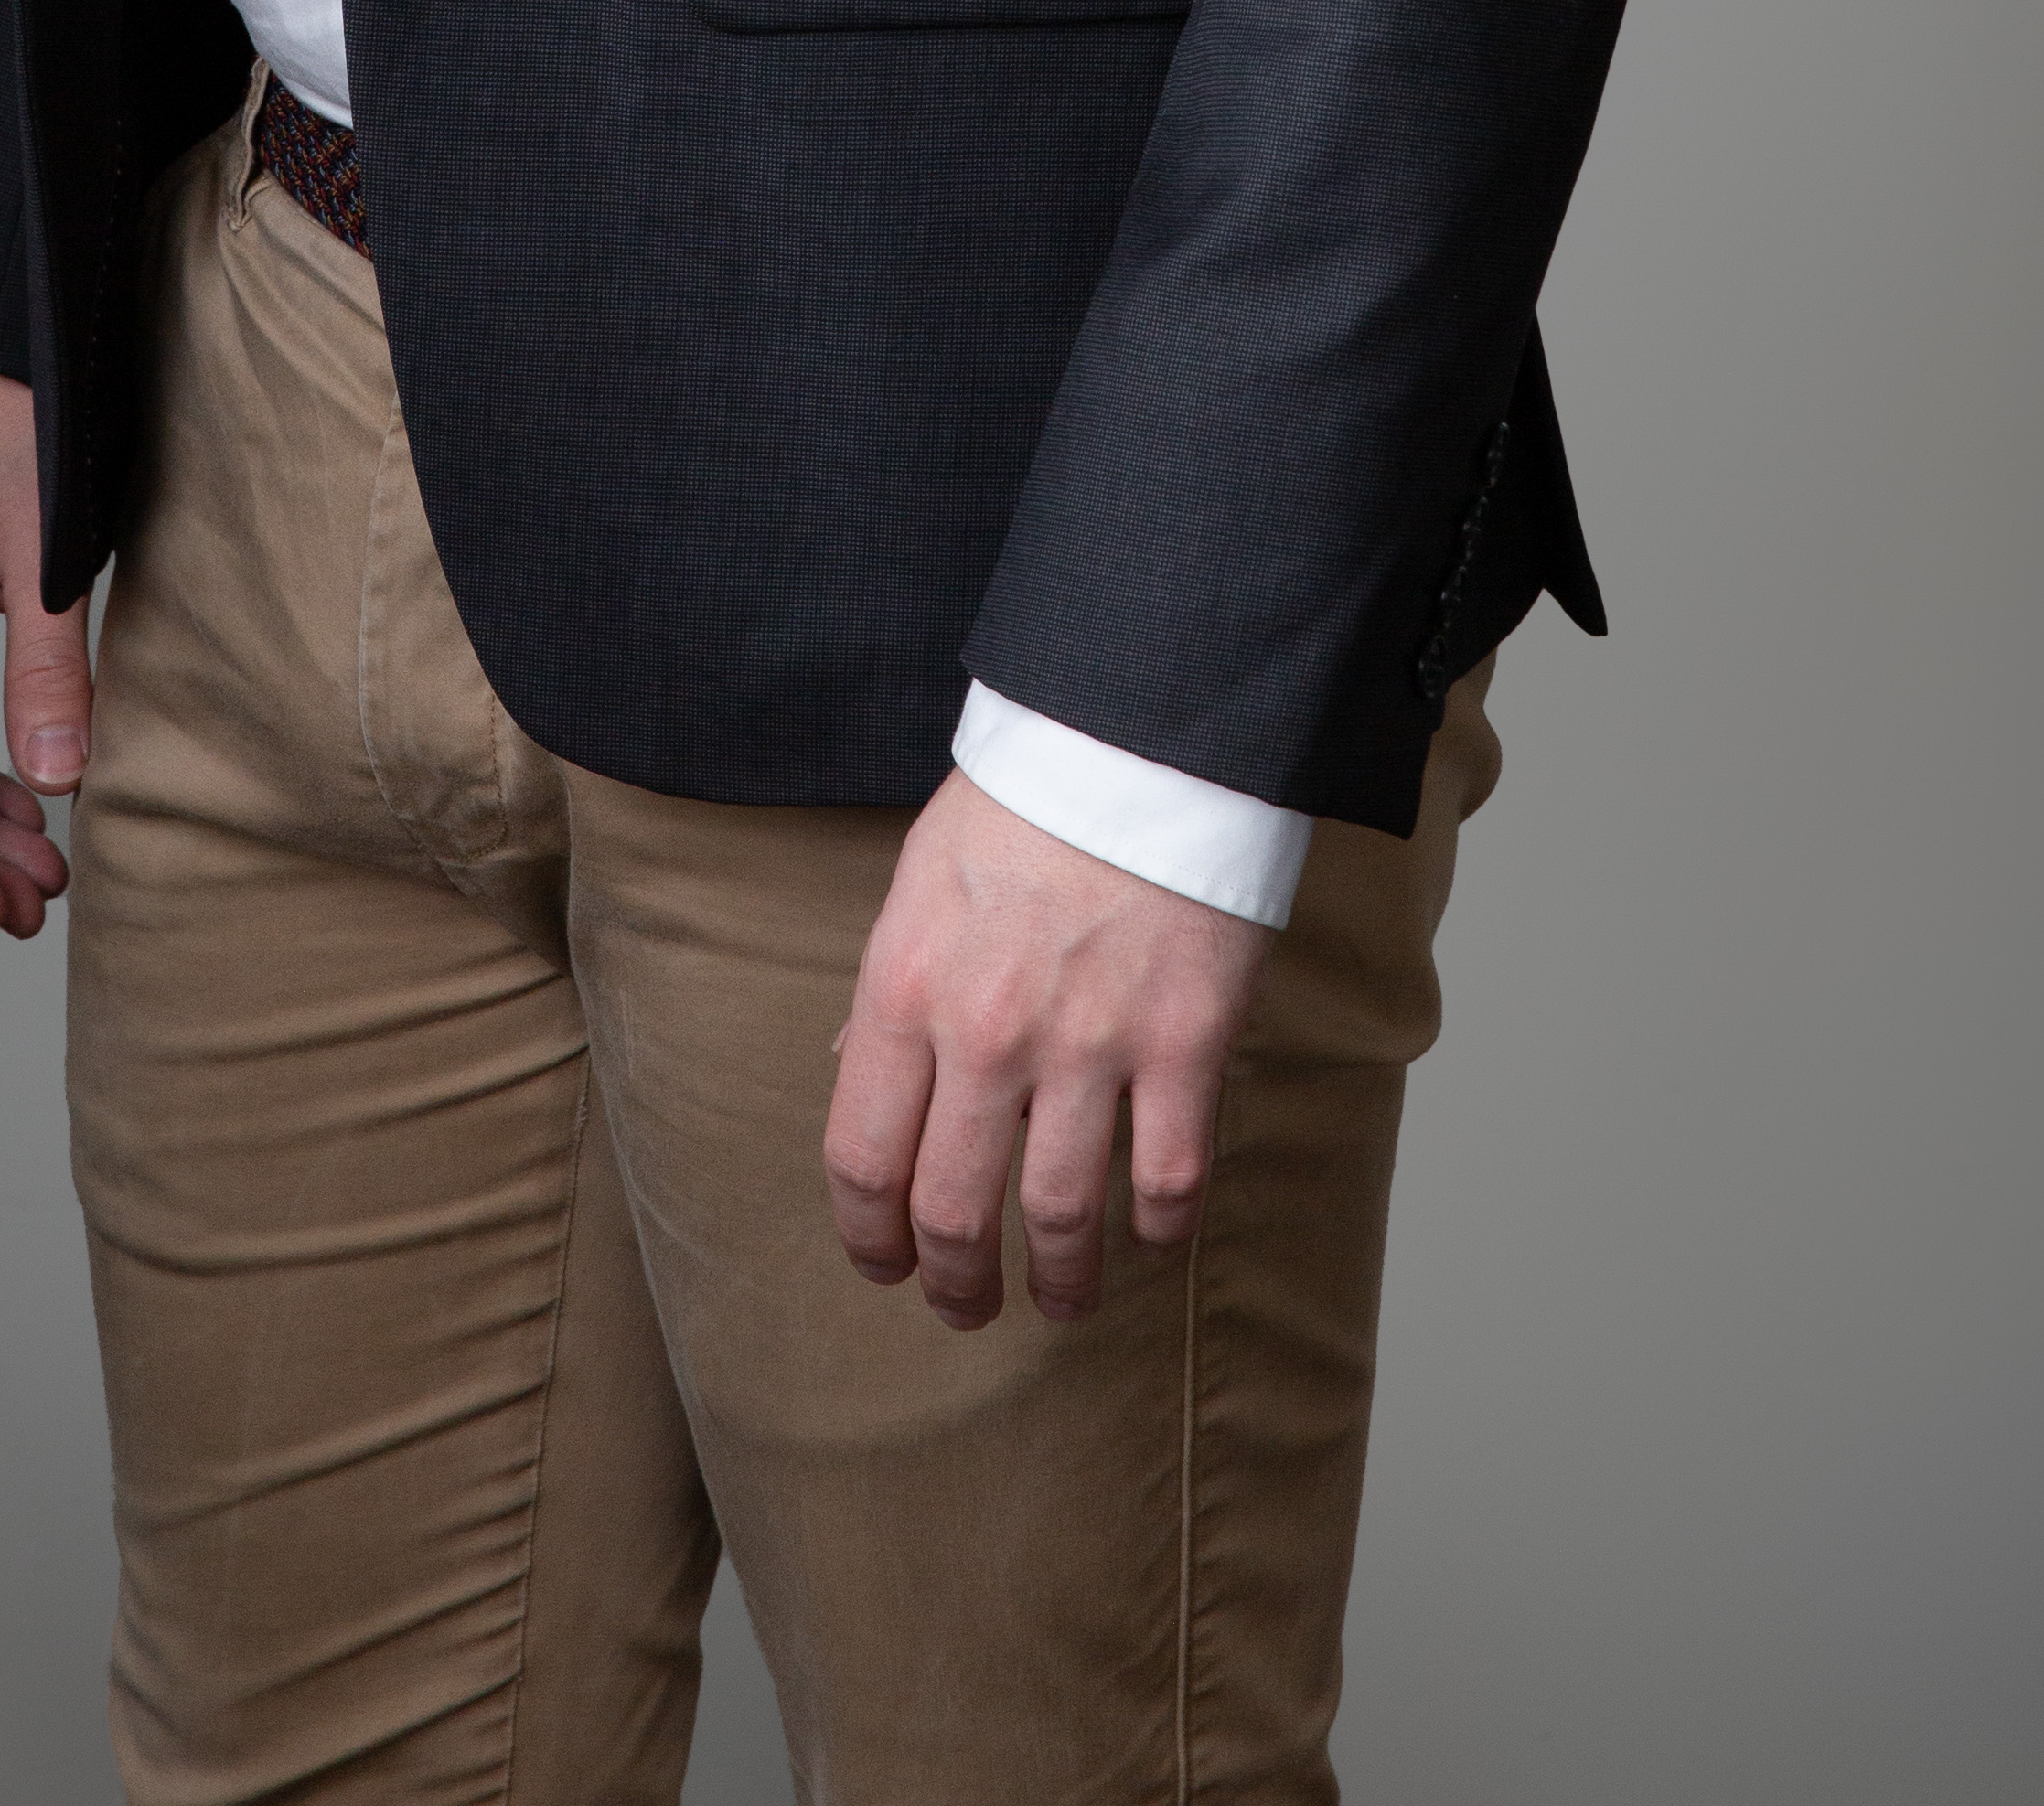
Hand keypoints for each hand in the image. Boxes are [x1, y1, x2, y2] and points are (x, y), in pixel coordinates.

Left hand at [824, 772, 1266, 1326]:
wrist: (1141, 737)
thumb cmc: (1025, 802)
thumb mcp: (919, 882)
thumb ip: (891, 990)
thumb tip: (859, 1076)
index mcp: (906, 987)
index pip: (862, 1158)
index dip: (868, 1237)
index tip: (884, 1266)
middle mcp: (987, 1033)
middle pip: (952, 1211)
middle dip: (953, 1282)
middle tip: (965, 1306)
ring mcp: (1090, 1046)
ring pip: (1059, 1217)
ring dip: (1058, 1281)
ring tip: (1062, 1298)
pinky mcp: (1184, 1045)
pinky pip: (1168, 1181)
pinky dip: (1157, 1231)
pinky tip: (1149, 1237)